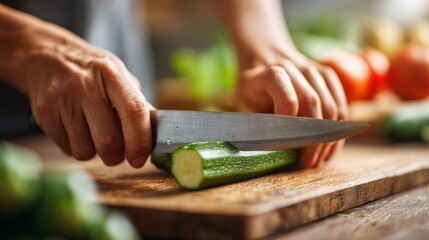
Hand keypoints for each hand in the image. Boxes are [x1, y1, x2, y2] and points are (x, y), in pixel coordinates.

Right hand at [9, 21, 152, 167]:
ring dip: (95, 152)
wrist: (45, 56)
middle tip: (118, 150)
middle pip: (108, 141)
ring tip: (94, 133)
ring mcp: (62, 100)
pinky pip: (68, 150)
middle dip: (116, 156)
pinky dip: (77, 147)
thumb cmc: (91, 73)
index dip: (141, 141)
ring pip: (86, 151)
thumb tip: (157, 135)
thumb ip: (137, 104)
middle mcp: (85, 85)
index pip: (134, 111)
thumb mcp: (118, 77)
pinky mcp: (44, 115)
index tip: (140, 159)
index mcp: (112, 73)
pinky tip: (76, 128)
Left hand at [216, 0, 347, 167]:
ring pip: (331, 107)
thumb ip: (258, 124)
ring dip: (327, 139)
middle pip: (313, 105)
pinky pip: (340, 105)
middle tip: (306, 164)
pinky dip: (337, 131)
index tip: (285, 146)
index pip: (288, 99)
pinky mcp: (329, 76)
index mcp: (269, 74)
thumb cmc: (252, 89)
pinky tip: (329, 148)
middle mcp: (294, 68)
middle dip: (312, 140)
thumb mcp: (244, 104)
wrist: (264, 58)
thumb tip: (275, 155)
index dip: (288, 124)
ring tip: (317, 160)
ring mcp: (314, 70)